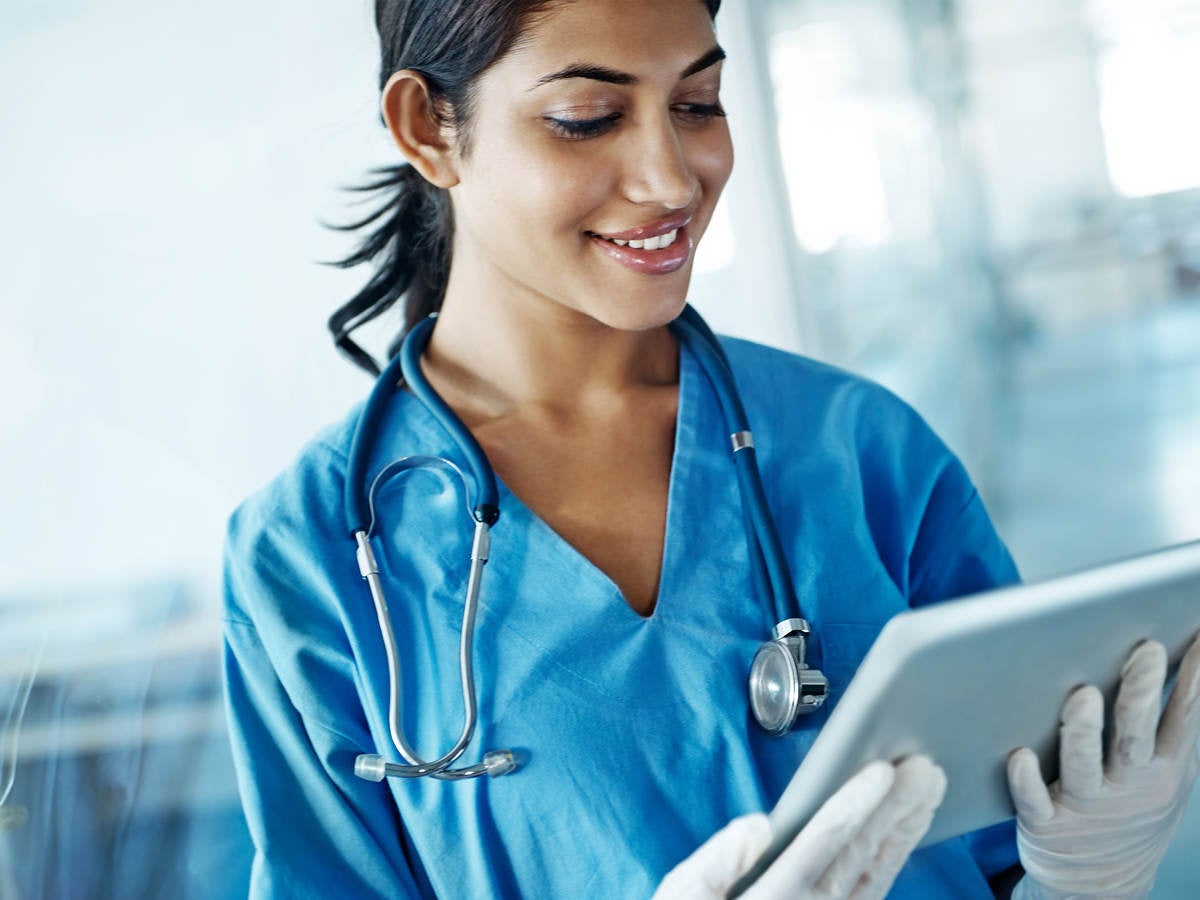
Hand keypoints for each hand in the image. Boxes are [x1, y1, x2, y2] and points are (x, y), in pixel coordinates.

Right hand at [653, 756, 945, 899]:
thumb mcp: (681, 898)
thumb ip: (713, 866)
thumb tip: (756, 825)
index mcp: (770, 897)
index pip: (821, 842)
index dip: (854, 804)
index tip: (882, 771)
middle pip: (859, 852)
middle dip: (894, 808)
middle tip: (925, 770)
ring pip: (875, 872)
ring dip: (904, 830)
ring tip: (928, 793)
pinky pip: (872, 890)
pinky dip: (892, 858)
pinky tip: (904, 834)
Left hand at [1008, 634, 1199, 899]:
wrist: (1100, 888)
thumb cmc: (1130, 811)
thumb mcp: (1166, 777)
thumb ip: (1170, 727)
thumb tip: (1169, 655)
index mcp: (1162, 771)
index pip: (1183, 719)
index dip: (1194, 680)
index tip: (1198, 639)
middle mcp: (1129, 787)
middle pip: (1135, 737)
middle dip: (1141, 694)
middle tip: (1145, 651)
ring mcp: (1087, 807)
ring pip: (1084, 766)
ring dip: (1083, 730)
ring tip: (1084, 695)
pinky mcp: (1046, 825)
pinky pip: (1033, 800)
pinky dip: (1027, 780)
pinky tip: (1020, 756)